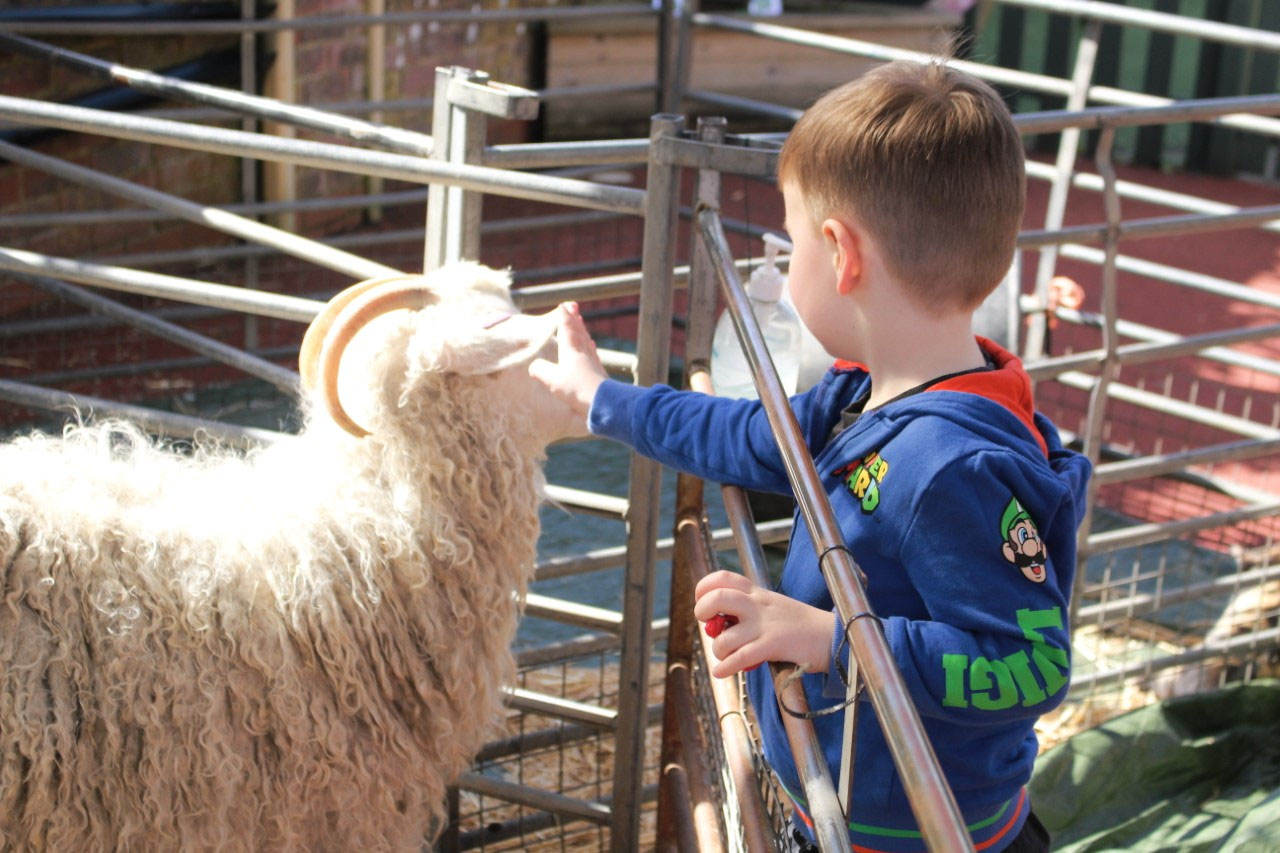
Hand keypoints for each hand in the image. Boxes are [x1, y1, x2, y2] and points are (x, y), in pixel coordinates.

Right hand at [528, 302, 607, 423]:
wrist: (603, 402)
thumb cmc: (576, 388)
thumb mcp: (552, 379)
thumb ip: (540, 370)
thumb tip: (533, 366)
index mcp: (571, 350)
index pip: (566, 329)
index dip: (564, 317)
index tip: (563, 306)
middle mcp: (583, 351)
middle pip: (578, 330)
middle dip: (574, 318)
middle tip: (573, 306)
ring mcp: (592, 360)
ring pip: (586, 339)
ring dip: (582, 328)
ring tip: (580, 321)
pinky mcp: (598, 371)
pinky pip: (592, 351)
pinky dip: (589, 344)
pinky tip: (591, 345)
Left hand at [693, 570, 832, 677]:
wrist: (832, 636)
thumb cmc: (801, 625)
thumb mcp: (773, 607)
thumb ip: (749, 610)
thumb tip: (719, 623)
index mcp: (758, 593)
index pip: (723, 578)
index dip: (704, 588)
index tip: (702, 602)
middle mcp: (759, 605)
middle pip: (718, 597)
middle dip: (702, 611)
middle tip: (708, 625)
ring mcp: (765, 625)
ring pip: (725, 636)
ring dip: (718, 650)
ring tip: (725, 656)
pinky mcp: (773, 645)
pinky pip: (741, 657)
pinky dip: (726, 667)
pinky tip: (722, 672)